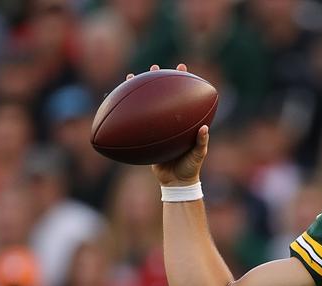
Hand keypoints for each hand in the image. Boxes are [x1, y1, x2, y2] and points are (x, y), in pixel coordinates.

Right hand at [127, 63, 209, 184]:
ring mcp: (158, 128)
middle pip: (163, 96)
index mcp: (184, 122)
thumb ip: (201, 143)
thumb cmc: (190, 169)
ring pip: (148, 105)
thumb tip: (203, 128)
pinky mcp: (148, 136)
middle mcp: (171, 121)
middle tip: (154, 67)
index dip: (183, 81)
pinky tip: (118, 104)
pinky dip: (129, 114)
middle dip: (159, 80)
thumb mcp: (198, 156)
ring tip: (132, 76)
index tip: (181, 67)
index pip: (184, 97)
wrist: (176, 183)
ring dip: (140, 92)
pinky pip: (137, 122)